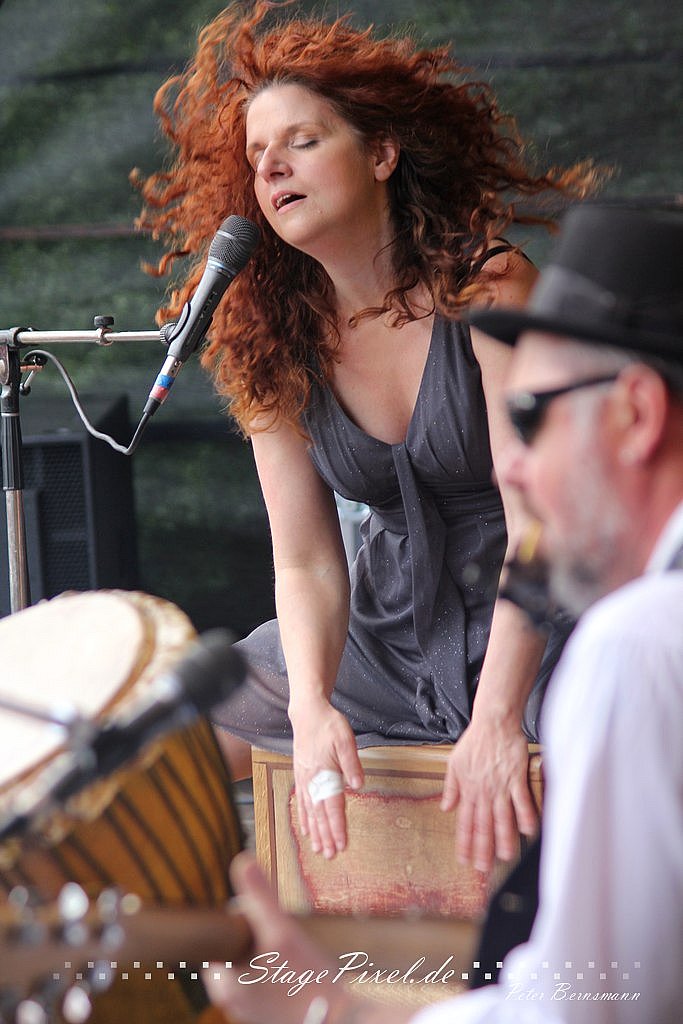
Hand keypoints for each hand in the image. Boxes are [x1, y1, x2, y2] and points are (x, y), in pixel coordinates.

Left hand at [205, 853, 409, 1023]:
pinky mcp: (263, 1015)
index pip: (225, 930)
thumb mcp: (283, 931)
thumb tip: (242, 860)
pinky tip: (296, 972)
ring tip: (293, 957)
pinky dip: (276, 972)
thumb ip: (260, 896)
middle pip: (239, 946)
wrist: (337, 1021)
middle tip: (286, 938)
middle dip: (260, 935)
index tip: (269, 921)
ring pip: (252, 963)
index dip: (248, 918)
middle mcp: (228, 998)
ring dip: (269, 953)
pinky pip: (263, 982)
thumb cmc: (308, 981)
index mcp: (222, 979)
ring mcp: (245, 1009)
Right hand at [291, 699, 363, 858]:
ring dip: (315, 832)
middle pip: (320, 813)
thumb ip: (352, 763)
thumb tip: (358, 785)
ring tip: (318, 850)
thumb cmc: (329, 725)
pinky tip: (306, 829)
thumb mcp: (345, 739)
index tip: (342, 845)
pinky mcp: (300, 776)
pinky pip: (300, 802)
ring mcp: (304, 779)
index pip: (332, 805)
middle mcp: (312, 779)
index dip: (337, 826)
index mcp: (325, 772)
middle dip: (326, 836)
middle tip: (331, 856)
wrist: (308, 713)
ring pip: (309, 811)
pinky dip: (303, 818)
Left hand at [440, 717, 537, 872]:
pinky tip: (528, 832)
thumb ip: (450, 787)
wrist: (493, 723)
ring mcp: (500, 786)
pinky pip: (521, 801)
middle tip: (484, 869)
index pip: (464, 822)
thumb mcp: (454, 763)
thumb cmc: (475, 741)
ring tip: (506, 858)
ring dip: (504, 839)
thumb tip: (445, 808)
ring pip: (501, 818)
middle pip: (483, 825)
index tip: (464, 860)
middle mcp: (483, 791)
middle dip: (483, 849)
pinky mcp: (515, 777)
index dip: (464, 842)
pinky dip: (525, 817)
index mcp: (468, 789)